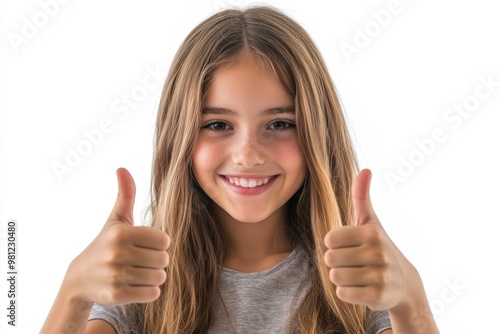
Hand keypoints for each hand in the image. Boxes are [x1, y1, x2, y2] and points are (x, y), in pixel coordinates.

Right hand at [67, 168, 169, 305]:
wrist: (80, 279)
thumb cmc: (105, 244)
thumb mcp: (115, 220)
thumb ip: (125, 195)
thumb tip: (122, 168)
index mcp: (121, 233)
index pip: (164, 240)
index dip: (158, 243)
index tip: (145, 245)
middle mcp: (117, 254)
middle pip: (164, 259)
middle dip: (157, 261)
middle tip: (142, 260)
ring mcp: (116, 276)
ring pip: (160, 277)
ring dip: (154, 276)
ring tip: (139, 272)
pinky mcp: (117, 296)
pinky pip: (152, 294)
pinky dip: (149, 291)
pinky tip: (135, 285)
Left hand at [323, 169, 407, 309]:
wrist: (404, 283)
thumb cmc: (378, 247)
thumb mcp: (371, 221)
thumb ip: (362, 197)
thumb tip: (365, 169)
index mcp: (371, 233)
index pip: (330, 239)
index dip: (334, 244)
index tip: (347, 246)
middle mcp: (377, 253)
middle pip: (330, 258)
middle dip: (336, 262)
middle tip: (351, 262)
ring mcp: (380, 275)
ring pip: (335, 277)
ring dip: (340, 277)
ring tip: (356, 274)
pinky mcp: (378, 296)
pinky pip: (342, 294)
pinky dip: (346, 292)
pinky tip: (359, 287)